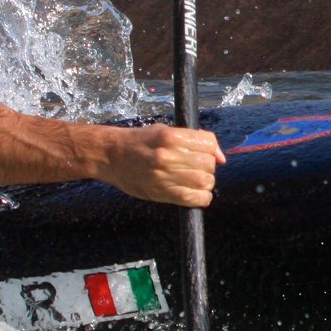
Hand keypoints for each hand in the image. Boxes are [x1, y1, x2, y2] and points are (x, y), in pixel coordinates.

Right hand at [99, 124, 223, 207]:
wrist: (110, 156)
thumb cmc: (138, 141)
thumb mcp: (164, 131)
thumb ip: (192, 140)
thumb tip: (220, 157)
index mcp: (170, 136)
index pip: (207, 143)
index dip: (212, 150)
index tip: (209, 154)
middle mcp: (168, 155)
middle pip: (207, 164)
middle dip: (209, 167)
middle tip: (199, 168)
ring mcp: (163, 175)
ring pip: (204, 181)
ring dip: (206, 182)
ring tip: (196, 180)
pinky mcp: (160, 192)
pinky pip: (192, 199)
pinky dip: (201, 198)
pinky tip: (196, 194)